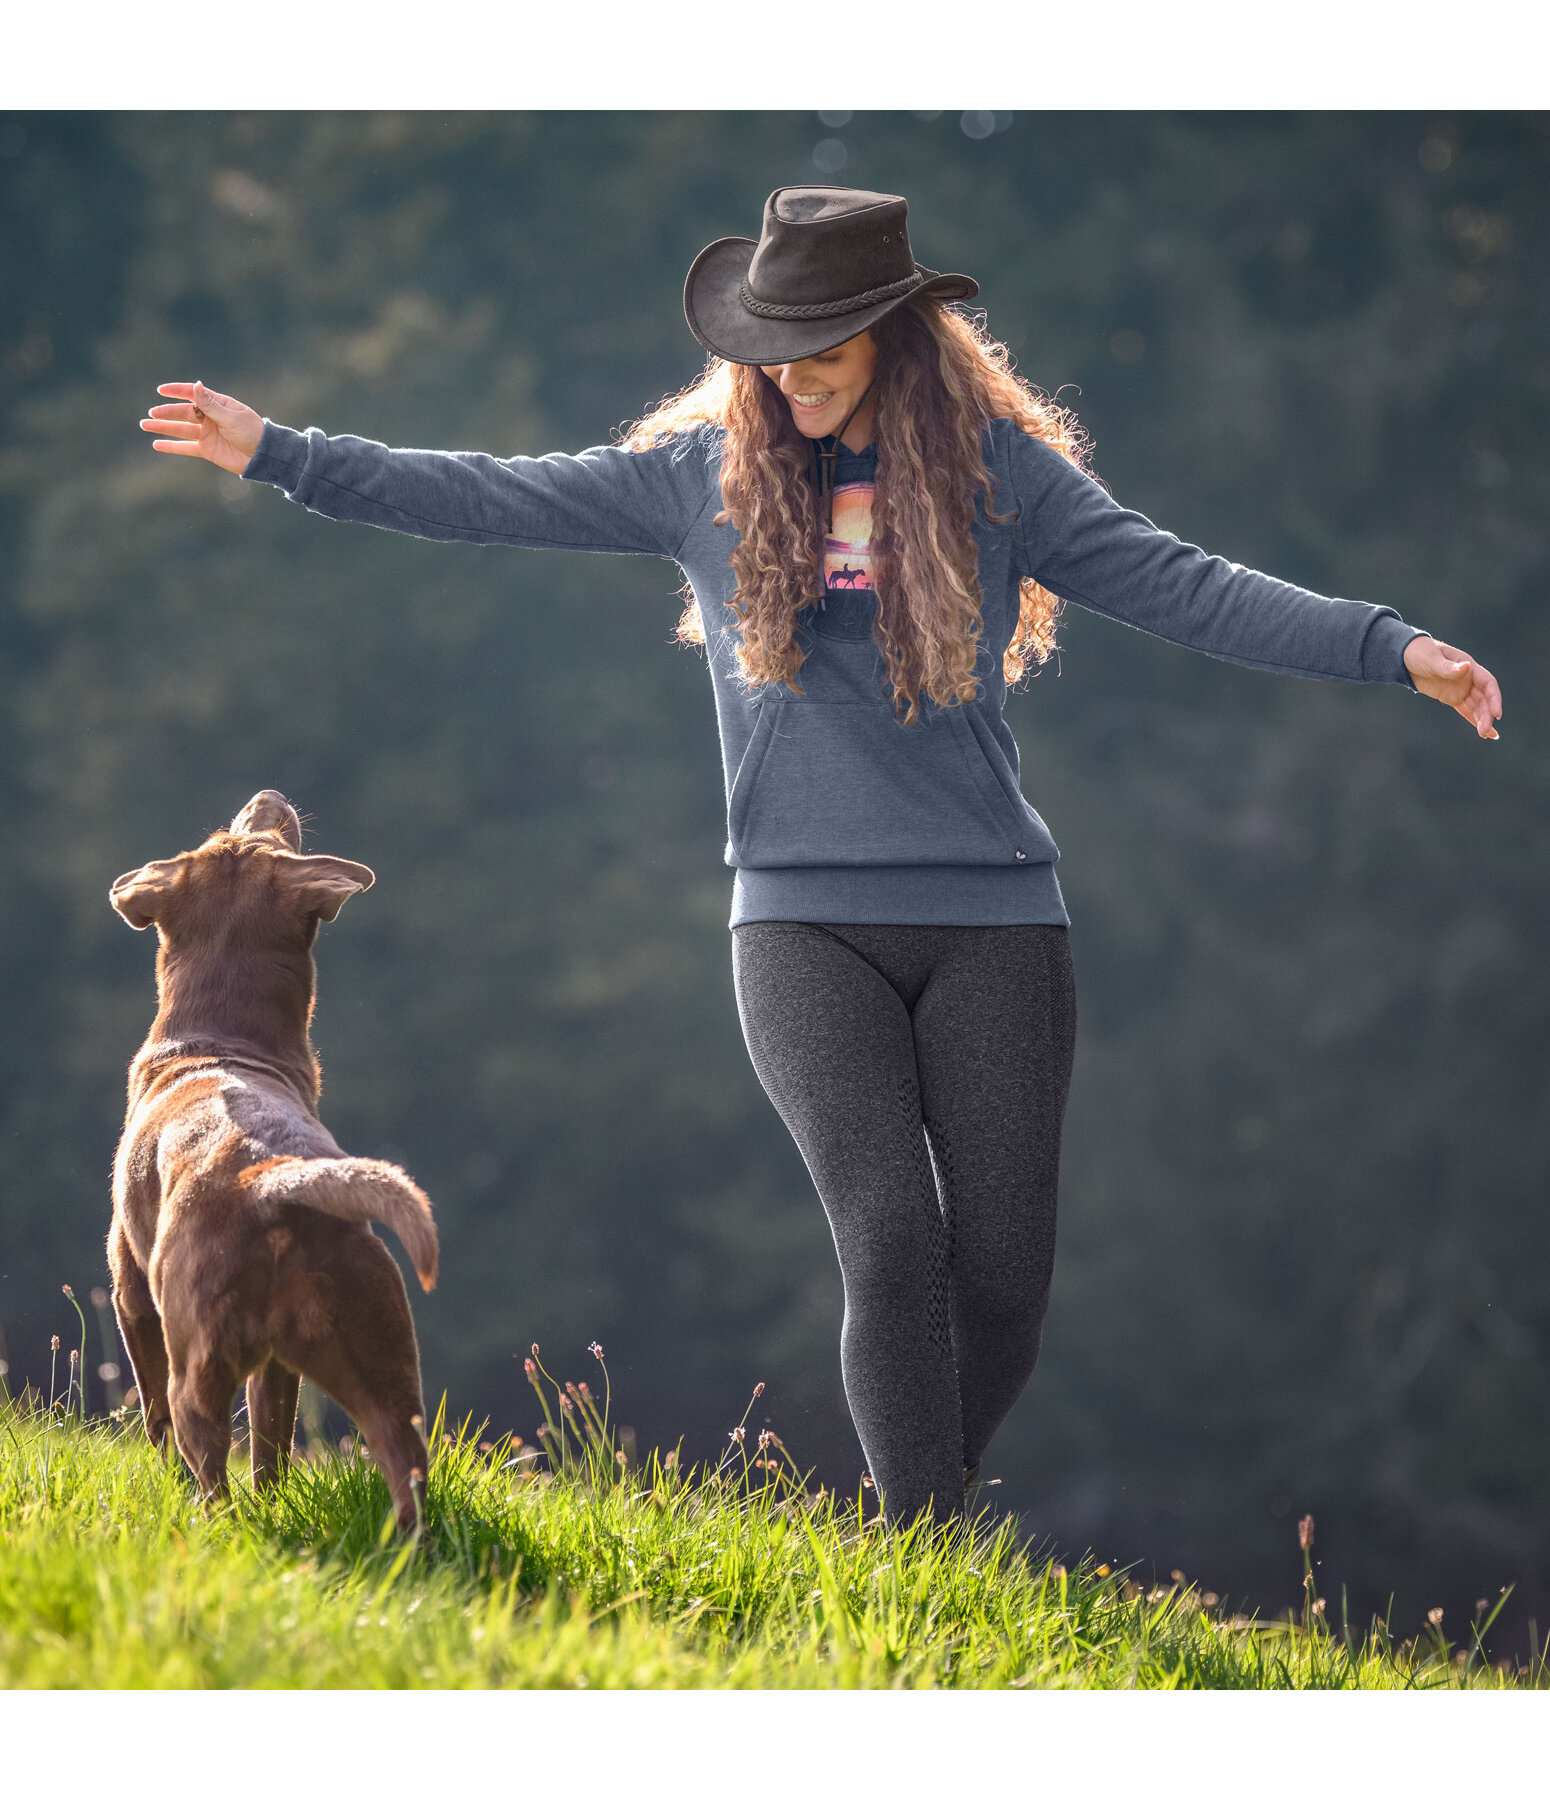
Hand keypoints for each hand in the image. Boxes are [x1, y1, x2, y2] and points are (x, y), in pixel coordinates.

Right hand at [141, 381, 263, 475]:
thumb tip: (196, 385)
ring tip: (145, 425)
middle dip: (167, 412)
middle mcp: (209, 417)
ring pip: (180, 429)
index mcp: (218, 404)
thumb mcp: (231, 417)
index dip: (177, 391)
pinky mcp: (207, 450)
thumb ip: (211, 405)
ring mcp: (207, 433)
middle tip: (152, 413)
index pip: (193, 394)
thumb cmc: (252, 432)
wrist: (264, 456)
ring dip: (163, 427)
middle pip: (184, 413)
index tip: (161, 390)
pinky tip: (156, 444)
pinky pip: (186, 447)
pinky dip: (172, 446)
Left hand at [1403, 636, 1501, 739]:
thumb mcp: (1432, 660)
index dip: (1494, 698)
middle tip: (1485, 732)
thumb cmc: (1420, 653)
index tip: (1496, 713)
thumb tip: (1466, 667)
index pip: (1488, 683)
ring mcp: (1461, 688)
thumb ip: (1448, 667)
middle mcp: (1469, 678)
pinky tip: (1483, 732)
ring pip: (1477, 706)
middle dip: (1487, 714)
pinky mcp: (1451, 697)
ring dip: (1482, 719)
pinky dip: (1473, 720)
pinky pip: (1466, 709)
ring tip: (1485, 735)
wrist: (1405, 657)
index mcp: (1468, 666)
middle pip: (1484, 698)